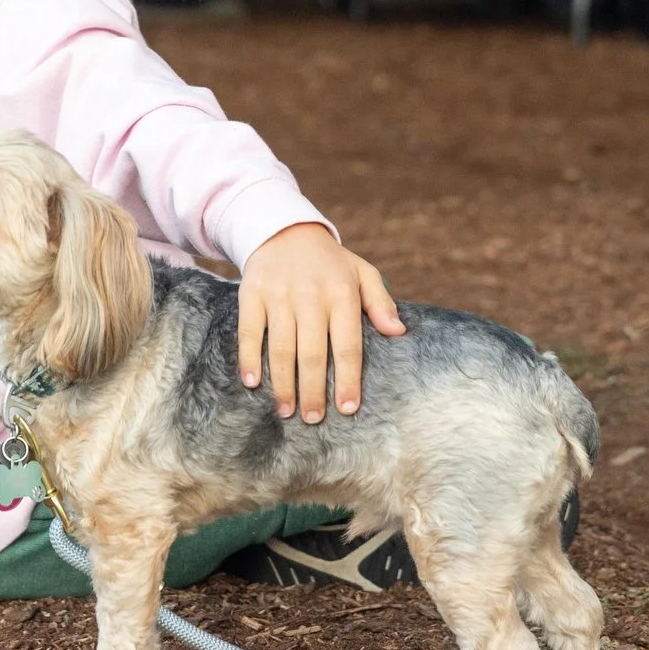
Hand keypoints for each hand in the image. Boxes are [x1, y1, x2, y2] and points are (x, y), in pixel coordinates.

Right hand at [237, 223, 403, 422]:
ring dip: (283, 383)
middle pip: (313, 352)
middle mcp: (311, 295)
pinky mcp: (252, 294)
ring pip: (282, 347)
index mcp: (343, 293)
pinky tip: (253, 383)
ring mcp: (280, 295)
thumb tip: (398, 331)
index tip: (348, 409)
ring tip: (287, 411)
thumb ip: (381, 302)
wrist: (284, 230)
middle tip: (313, 419)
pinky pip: (250, 331)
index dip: (349, 379)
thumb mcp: (362, 272)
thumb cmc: (330, 262)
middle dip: (314, 390)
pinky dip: (250, 358)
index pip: (348, 344)